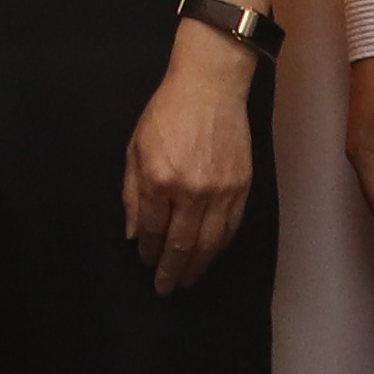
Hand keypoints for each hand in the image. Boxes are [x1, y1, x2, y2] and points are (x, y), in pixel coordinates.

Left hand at [120, 28, 262, 294]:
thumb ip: (132, 193)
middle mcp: (191, 192)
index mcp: (160, 180)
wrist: (210, 85)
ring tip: (188, 280)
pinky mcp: (241, 186)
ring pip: (209, 243)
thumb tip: (134, 233)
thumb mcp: (135, 147)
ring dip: (197, 266)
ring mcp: (220, 191)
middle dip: (171, 271)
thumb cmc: (166, 111)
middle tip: (165, 288)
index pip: (153, 230)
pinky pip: (230, 227)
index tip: (145, 263)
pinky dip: (220, 246)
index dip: (148, 252)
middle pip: (180, 245)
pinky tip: (211, 254)